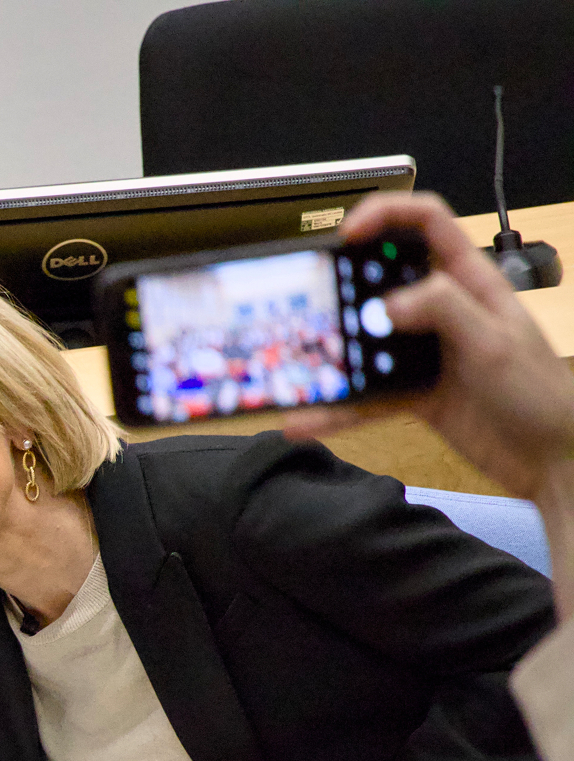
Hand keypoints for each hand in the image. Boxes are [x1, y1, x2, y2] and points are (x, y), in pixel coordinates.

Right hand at [283, 191, 573, 503]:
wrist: (551, 458)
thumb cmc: (542, 394)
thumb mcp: (495, 343)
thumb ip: (444, 309)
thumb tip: (386, 302)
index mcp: (470, 281)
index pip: (426, 223)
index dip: (385, 215)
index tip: (346, 235)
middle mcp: (443, 310)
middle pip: (381, 280)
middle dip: (342, 287)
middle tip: (311, 301)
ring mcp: (425, 352)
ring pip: (366, 341)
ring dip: (332, 354)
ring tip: (300, 366)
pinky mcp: (413, 392)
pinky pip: (366, 394)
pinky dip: (337, 408)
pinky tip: (310, 419)